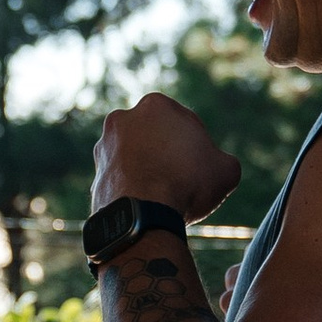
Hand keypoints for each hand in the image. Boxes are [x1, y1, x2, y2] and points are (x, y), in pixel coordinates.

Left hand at [94, 92, 241, 224]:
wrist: (142, 216)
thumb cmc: (186, 184)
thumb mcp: (226, 169)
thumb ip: (223, 160)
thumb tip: (219, 167)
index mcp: (155, 105)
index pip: (184, 122)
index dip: (197, 145)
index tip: (202, 165)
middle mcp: (122, 119)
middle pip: (155, 137)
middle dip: (167, 155)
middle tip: (184, 180)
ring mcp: (104, 148)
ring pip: (135, 159)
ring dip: (148, 172)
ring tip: (165, 196)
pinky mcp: (96, 176)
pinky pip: (122, 182)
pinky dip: (134, 191)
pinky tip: (148, 206)